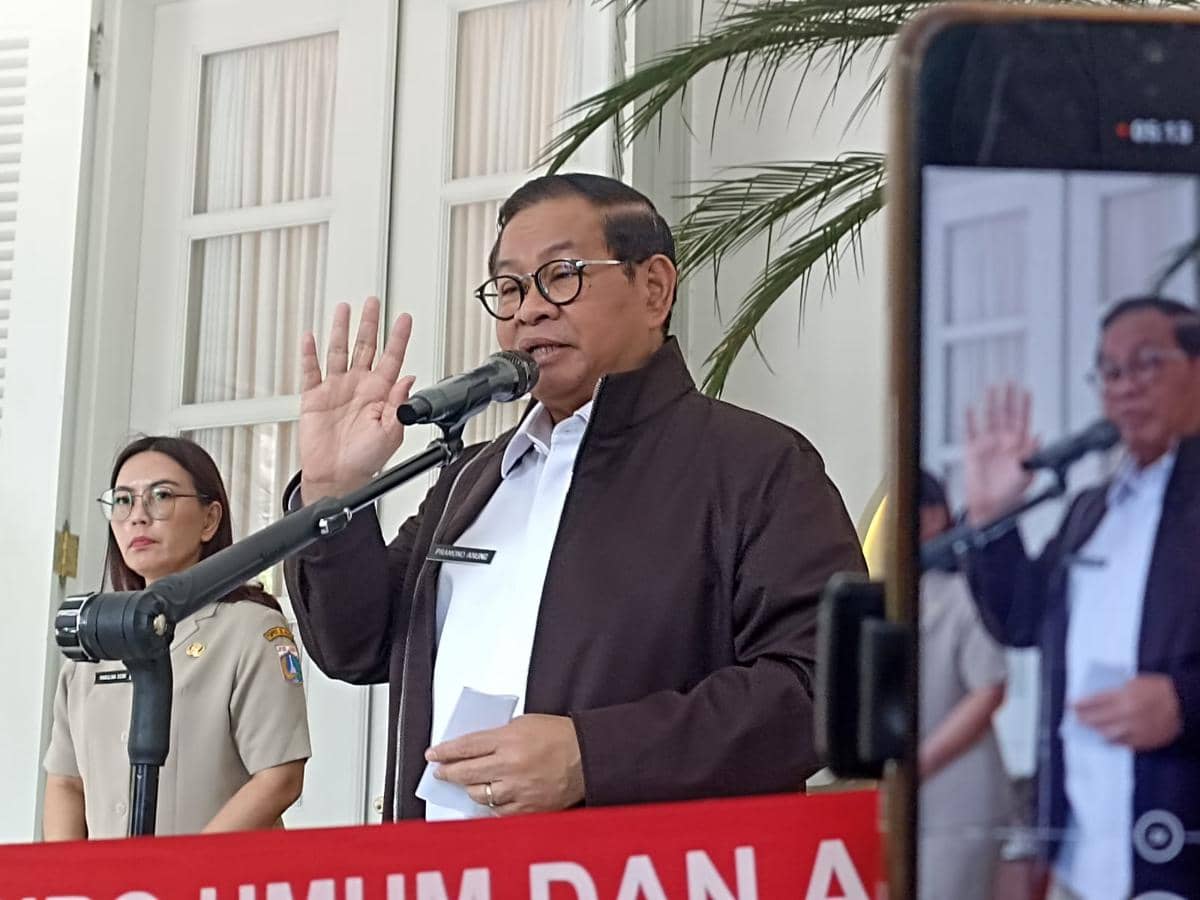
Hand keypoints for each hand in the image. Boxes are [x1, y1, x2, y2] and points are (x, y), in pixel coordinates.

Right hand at [299, 298, 414, 500]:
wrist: (337, 477)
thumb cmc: (366, 461)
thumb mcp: (390, 433)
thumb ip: (399, 405)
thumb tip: (409, 379)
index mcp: (380, 394)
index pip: (393, 358)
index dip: (399, 338)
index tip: (405, 318)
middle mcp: (359, 387)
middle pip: (366, 347)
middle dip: (370, 324)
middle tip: (373, 301)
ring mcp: (337, 389)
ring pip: (339, 352)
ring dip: (341, 330)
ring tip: (344, 309)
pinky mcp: (314, 398)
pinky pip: (311, 371)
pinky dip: (310, 353)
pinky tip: (311, 337)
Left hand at [425, 714, 584, 815]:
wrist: (587, 756)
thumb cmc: (560, 737)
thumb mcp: (524, 722)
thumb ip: (498, 734)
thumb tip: (474, 746)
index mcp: (508, 740)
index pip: (466, 746)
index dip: (445, 751)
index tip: (434, 754)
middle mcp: (510, 766)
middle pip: (466, 772)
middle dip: (448, 772)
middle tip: (441, 771)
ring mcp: (517, 790)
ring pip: (479, 795)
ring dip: (469, 789)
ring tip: (467, 784)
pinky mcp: (526, 809)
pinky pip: (497, 812)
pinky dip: (490, 805)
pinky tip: (488, 799)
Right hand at [964, 383, 1037, 524]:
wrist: (992, 507)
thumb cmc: (1012, 494)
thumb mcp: (1028, 473)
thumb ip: (1033, 454)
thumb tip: (1039, 435)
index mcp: (1019, 446)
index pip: (1022, 420)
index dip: (1024, 405)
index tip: (1025, 390)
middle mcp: (1004, 442)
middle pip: (1006, 414)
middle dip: (1007, 397)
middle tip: (1008, 381)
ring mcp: (988, 445)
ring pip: (989, 418)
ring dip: (990, 403)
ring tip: (991, 388)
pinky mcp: (973, 451)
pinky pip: (970, 431)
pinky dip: (969, 420)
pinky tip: (970, 408)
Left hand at [1074, 674, 1182, 750]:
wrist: (1185, 705)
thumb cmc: (1160, 689)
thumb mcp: (1136, 682)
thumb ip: (1117, 689)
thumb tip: (1099, 696)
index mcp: (1124, 697)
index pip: (1095, 701)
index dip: (1080, 704)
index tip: (1070, 704)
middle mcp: (1127, 715)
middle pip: (1098, 719)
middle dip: (1084, 719)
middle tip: (1075, 718)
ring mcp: (1135, 730)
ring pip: (1108, 734)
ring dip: (1095, 731)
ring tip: (1088, 729)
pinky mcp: (1143, 742)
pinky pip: (1122, 744)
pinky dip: (1112, 741)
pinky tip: (1104, 738)